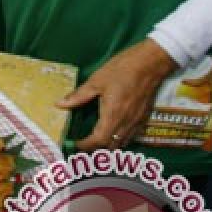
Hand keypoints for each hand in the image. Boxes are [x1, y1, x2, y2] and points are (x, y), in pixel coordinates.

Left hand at [55, 39, 177, 149]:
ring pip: (122, 142)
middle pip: (111, 145)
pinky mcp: (144, 117)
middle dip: (96, 148)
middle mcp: (126, 123)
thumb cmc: (122, 70)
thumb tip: (60, 104)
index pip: (99, 140)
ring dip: (109, 145)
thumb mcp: (96, 81)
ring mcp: (137, 121)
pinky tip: (113, 131)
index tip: (75, 144)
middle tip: (83, 143)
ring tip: (96, 140)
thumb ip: (78, 96)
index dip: (86, 145)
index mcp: (113, 115)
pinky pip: (131, 136)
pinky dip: (120, 139)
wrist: (151, 63)